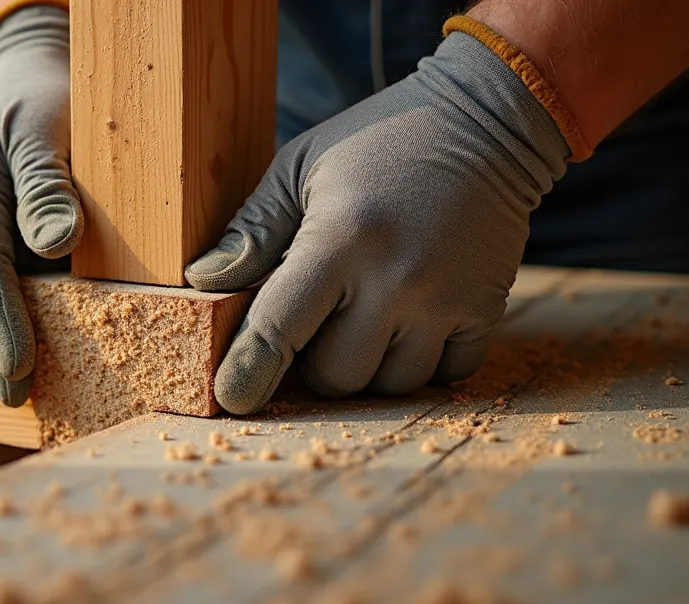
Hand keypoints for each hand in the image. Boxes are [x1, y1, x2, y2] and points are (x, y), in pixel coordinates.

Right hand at [0, 6, 80, 406]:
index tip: (21, 368)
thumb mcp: (47, 125)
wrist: (28, 79)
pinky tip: (35, 362)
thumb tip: (56, 243)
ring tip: (28, 397)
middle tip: (21, 401)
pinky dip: (11, 329)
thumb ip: (48, 181)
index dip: (1, 324)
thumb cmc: (43, 97)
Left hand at [186, 31, 569, 414]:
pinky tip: (411, 316)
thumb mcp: (300, 167)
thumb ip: (252, 230)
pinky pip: (442, 376)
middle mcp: (395, 279)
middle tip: (320, 318)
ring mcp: (446, 300)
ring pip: (388, 384)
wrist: (486, 121)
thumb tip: (202, 282)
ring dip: (369, 364)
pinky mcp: (486, 311)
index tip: (231, 397)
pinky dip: (420, 360)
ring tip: (367, 311)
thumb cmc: (377, 144)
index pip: (280, 329)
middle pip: (335, 375)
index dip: (248, 371)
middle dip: (314, 361)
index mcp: (340, 239)